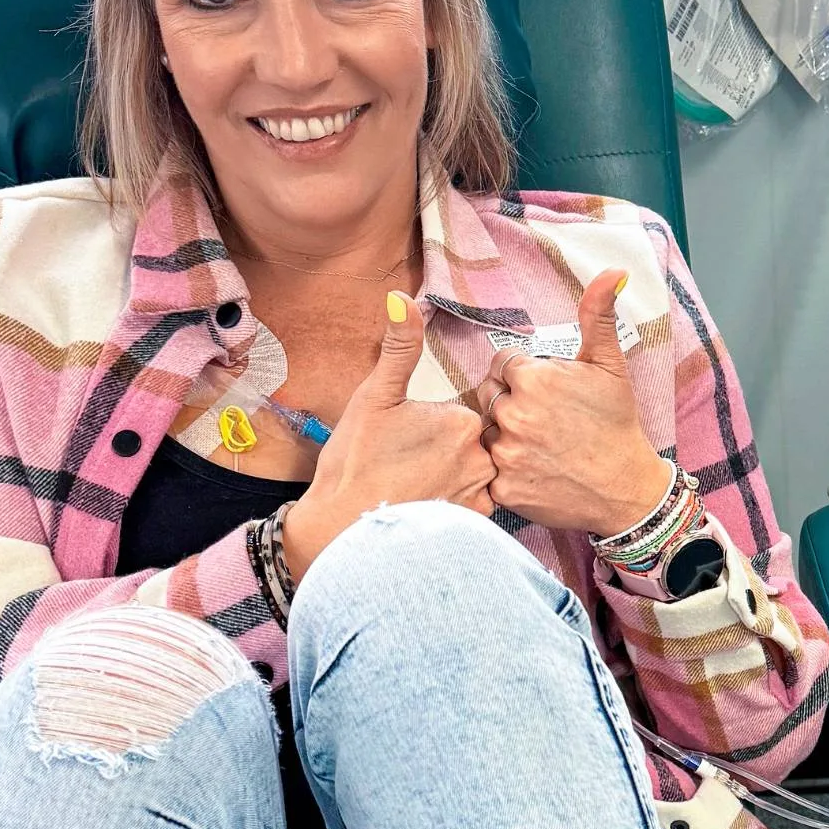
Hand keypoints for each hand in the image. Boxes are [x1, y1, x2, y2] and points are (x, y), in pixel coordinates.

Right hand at [283, 294, 495, 582]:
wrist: (345, 530)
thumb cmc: (355, 462)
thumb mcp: (374, 396)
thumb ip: (398, 348)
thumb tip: (400, 298)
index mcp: (462, 421)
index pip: (465, 410)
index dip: (435, 423)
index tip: (406, 440)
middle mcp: (482, 457)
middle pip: (475, 440)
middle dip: (448, 448)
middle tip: (408, 464)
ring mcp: (482, 493)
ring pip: (478, 470)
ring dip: (456, 474)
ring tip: (417, 484)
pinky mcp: (476, 524)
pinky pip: (477, 502)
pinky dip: (457, 500)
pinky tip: (427, 503)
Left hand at [481, 270, 671, 536]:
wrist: (626, 489)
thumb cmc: (617, 424)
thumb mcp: (609, 365)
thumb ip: (598, 316)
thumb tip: (612, 272)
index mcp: (532, 379)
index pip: (502, 365)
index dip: (524, 376)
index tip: (548, 394)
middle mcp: (513, 414)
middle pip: (489, 396)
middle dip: (510, 403)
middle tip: (545, 420)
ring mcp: (506, 453)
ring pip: (486, 432)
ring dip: (504, 436)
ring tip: (540, 444)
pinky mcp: (504, 487)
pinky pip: (488, 470)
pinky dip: (506, 470)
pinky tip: (533, 468)